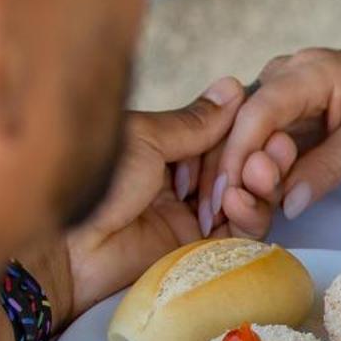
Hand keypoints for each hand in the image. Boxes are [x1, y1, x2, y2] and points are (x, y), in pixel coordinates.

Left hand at [30, 80, 269, 321]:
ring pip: (246, 199)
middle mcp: (180, 182)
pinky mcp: (198, 251)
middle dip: (259, 157)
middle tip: (276, 148)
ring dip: (259, 184)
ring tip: (260, 172)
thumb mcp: (145, 139)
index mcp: (162, 149)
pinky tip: (239, 200)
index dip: (247, 131)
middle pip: (239, 168)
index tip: (269, 124)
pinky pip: (239, 234)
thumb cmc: (93, 183)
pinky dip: (250, 215)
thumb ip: (193, 122)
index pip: (222, 137)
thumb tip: (232, 88)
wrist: (64, 248)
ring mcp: (190, 218)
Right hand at [199, 47, 340, 232]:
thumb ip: (328, 168)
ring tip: (235, 215)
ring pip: (244, 134)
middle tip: (223, 216)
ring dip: (237, 174)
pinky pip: (261, 140)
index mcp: (308, 72)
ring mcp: (285, 93)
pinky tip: (247, 201)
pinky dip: (254, 170)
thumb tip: (285, 203)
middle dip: (228, 170)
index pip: (256, 112)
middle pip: (239, 123)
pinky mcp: (290, 113)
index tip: (230, 196)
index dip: (238, 156)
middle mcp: (286, 76)